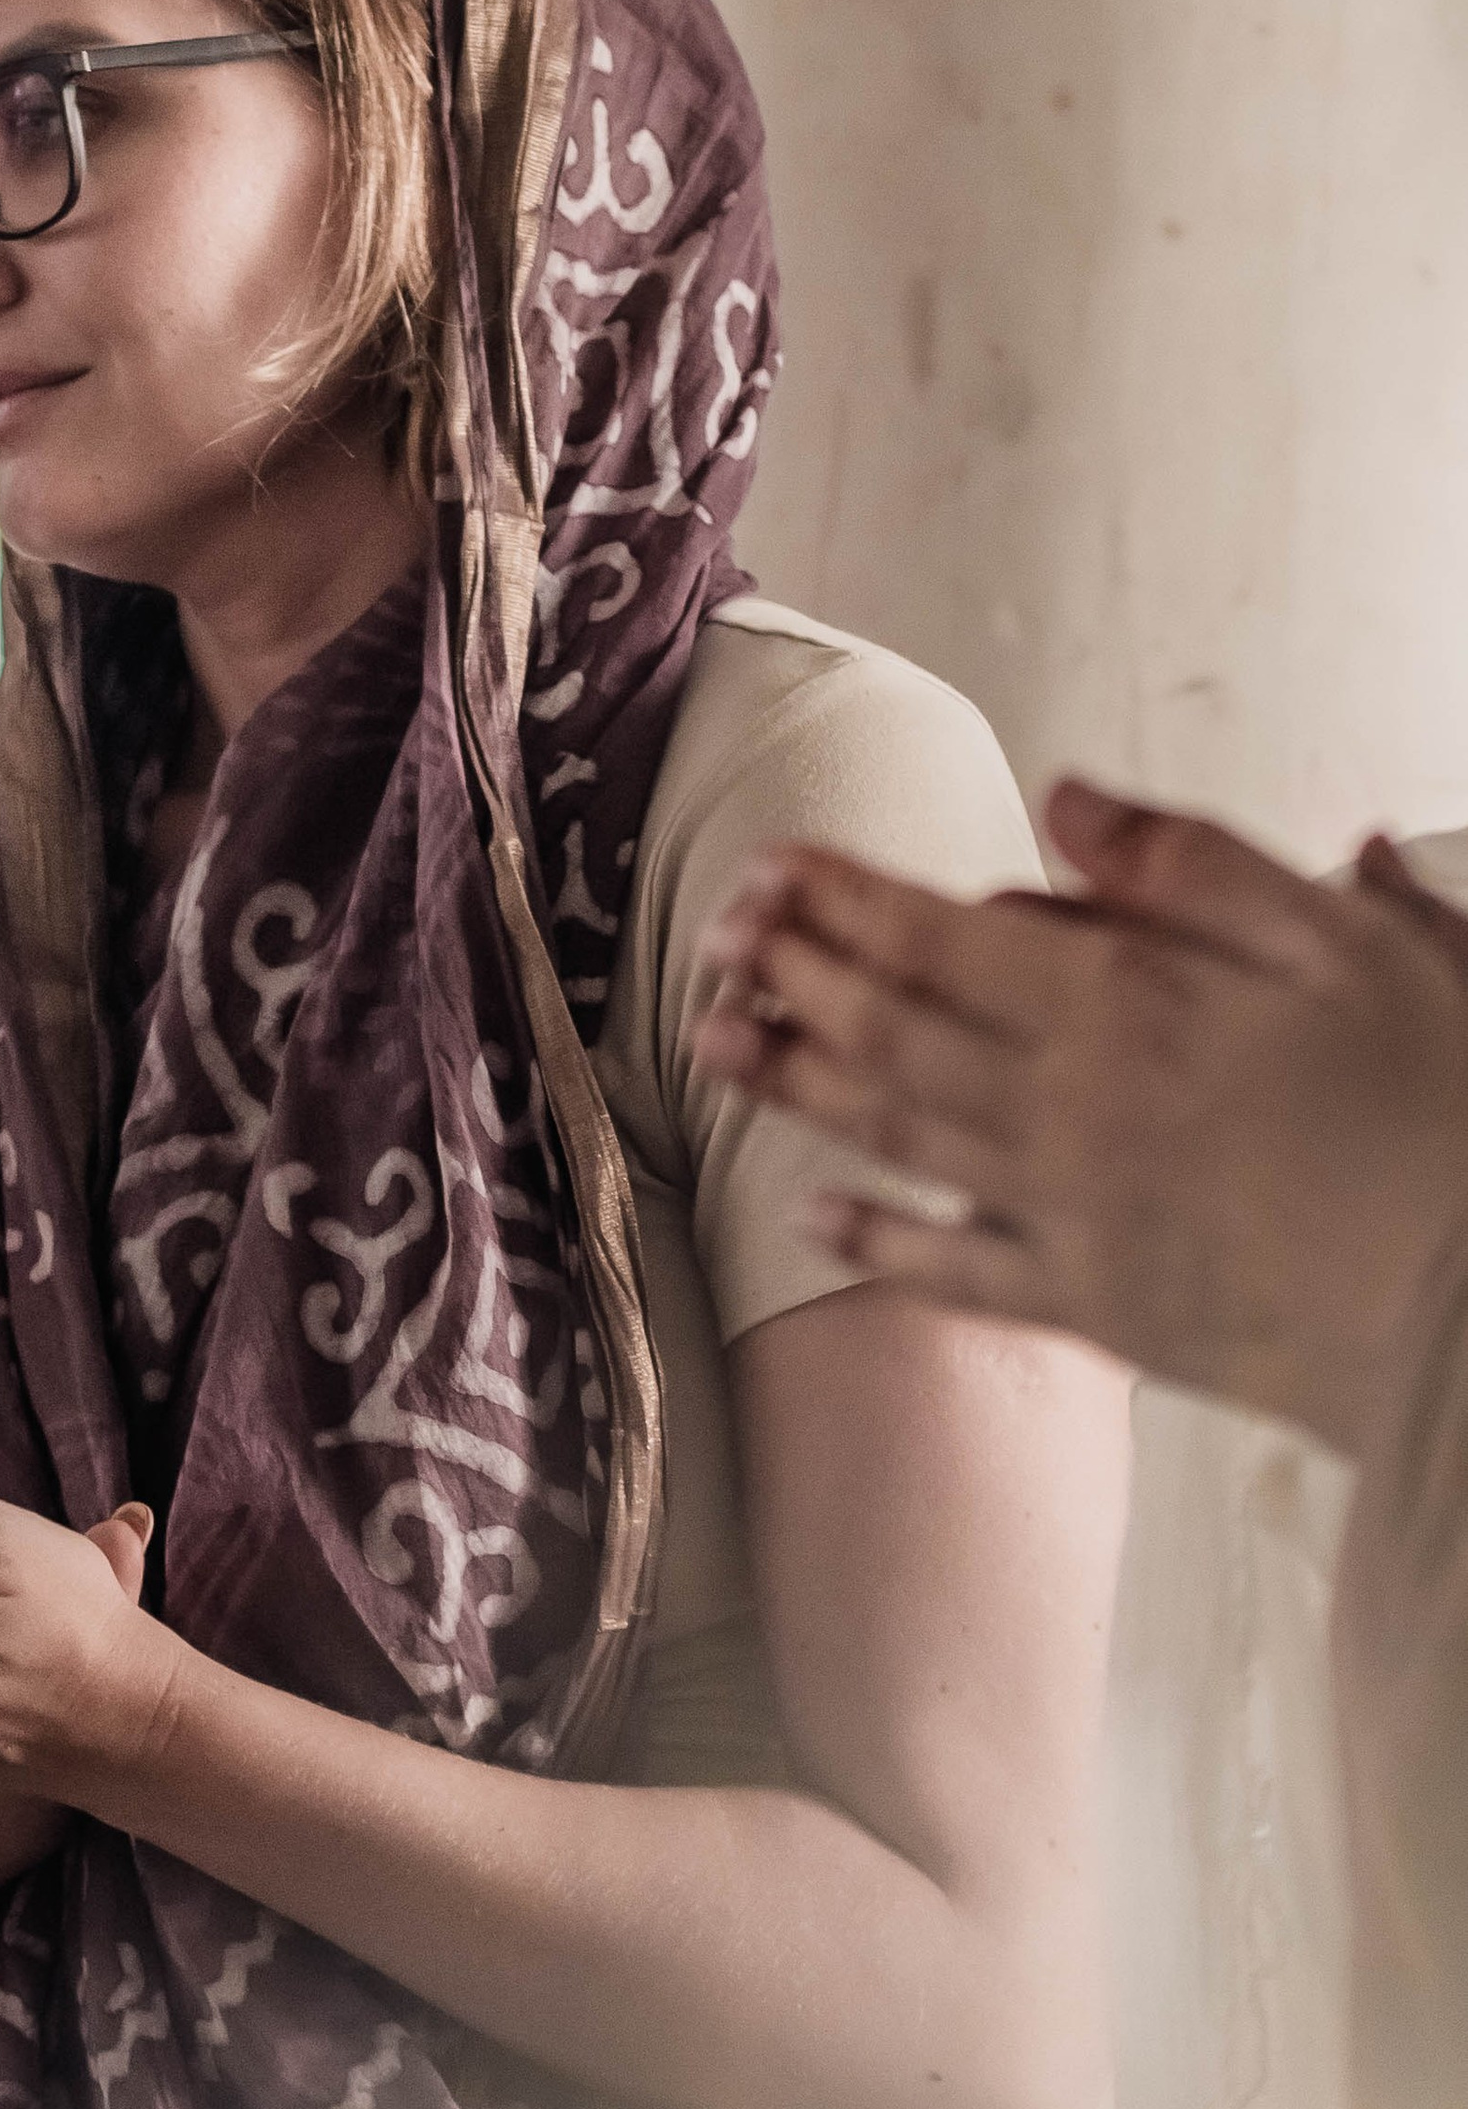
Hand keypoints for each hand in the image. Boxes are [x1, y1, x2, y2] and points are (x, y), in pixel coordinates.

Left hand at [692, 776, 1467, 1452]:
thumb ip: (1192, 866)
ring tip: (715, 1041)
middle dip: (794, 976)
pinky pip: (956, 1271)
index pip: (939, 936)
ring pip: (899, 1134)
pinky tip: (811, 1216)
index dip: (840, 900)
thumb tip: (1067, 802)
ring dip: (797, 1084)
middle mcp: (1069, 1107)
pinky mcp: (1096, 1306)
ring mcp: (1070, 1214)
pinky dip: (876, 1240)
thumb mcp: (1345, 943)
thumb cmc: (1445, 1107)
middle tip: (713, 936)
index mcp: (1128, 1003)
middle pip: (894, 1029)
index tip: (768, 868)